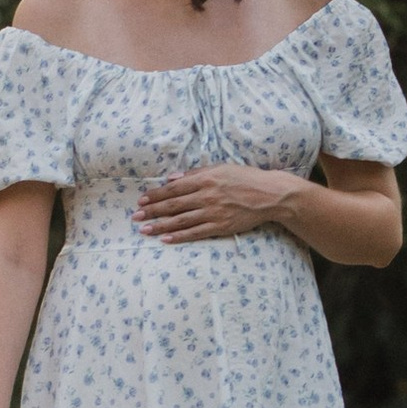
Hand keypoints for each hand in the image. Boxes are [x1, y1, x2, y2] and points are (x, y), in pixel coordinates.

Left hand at [135, 164, 298, 244]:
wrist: (270, 195)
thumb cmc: (245, 178)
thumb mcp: (220, 168)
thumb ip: (196, 173)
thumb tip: (172, 178)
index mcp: (205, 179)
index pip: (174, 188)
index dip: (156, 195)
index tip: (142, 200)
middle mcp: (207, 195)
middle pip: (174, 205)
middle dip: (152, 211)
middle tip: (135, 217)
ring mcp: (214, 212)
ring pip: (181, 220)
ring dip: (160, 225)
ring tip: (145, 230)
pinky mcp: (221, 226)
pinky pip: (196, 233)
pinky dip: (180, 236)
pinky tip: (166, 239)